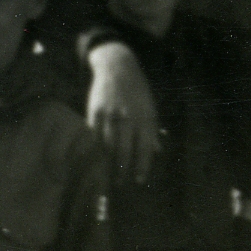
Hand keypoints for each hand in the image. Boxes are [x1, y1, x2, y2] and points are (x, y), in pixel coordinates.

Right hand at [87, 40, 159, 184]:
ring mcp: (110, 115)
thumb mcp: (151, 107)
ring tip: (106, 177)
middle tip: (119, 184)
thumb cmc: (137, 90)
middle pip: (123, 150)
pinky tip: (95, 159)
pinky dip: (95, 149)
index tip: (139, 180)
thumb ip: (152, 130)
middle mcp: (128, 117)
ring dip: (107, 163)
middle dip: (121, 170)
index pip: (144, 148)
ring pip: (107, 145)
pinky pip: (94, 136)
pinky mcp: (95, 111)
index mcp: (145, 118)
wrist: (117, 66)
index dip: (141, 166)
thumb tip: (156, 151)